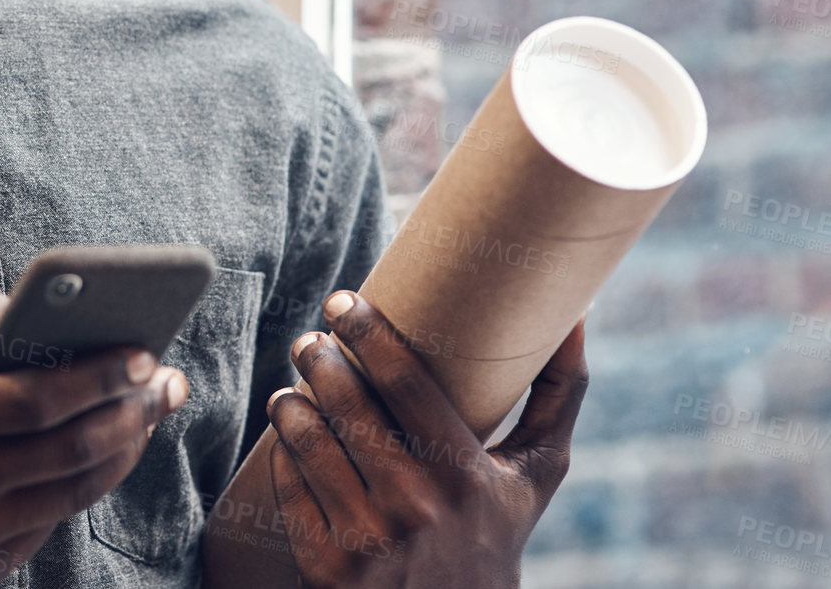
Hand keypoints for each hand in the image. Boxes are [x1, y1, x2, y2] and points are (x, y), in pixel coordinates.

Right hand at [0, 285, 188, 587]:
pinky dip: (84, 483)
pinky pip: (51, 522)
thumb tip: (21, 306)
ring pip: (73, 493)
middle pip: (69, 451)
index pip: (34, 400)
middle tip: (167, 381)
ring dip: (124, 450)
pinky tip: (104, 448)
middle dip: (133, 412)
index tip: (143, 353)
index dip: (98, 377)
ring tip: (148, 411)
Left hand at [266, 291, 587, 587]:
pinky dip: (285, 450)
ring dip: (292, 402)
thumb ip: (558, 394)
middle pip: (348, 403)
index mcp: (466, 477)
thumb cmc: (495, 530)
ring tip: (295, 386)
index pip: (403, 382)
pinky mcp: (325, 566)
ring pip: (308, 440)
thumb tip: (579, 312)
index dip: (367, 331)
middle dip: (319, 358)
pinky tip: (291, 433)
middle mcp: (415, 508)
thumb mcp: (535, 474)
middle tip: (310, 340)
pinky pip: (289, 485)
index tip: (343, 301)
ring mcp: (366, 540)